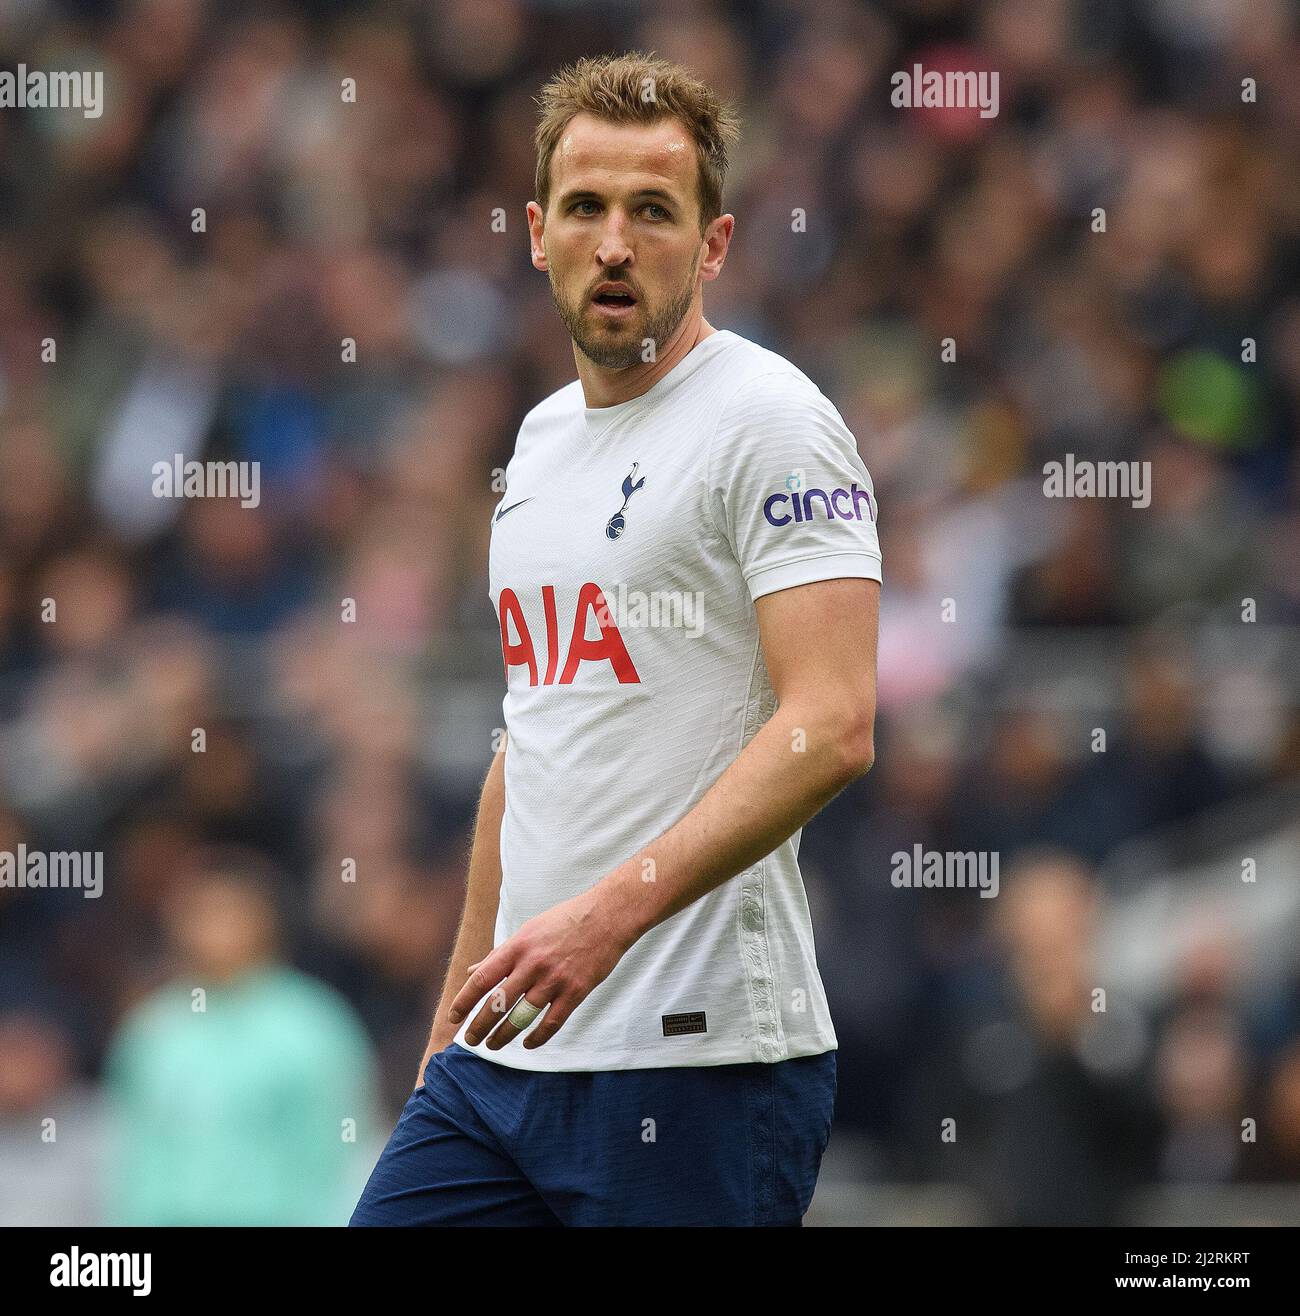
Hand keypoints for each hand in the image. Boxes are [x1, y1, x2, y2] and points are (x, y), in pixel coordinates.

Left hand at [447, 885, 633, 1050]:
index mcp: (517, 946)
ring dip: (503, 1036)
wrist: (606, 916)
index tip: (453, 1017)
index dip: (464, 1001)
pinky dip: (538, 1037)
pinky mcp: (576, 991)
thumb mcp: (527, 931)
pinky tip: (528, 1044)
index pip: (482, 979)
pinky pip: (552, 1022)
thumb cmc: (563, 921)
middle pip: (497, 1003)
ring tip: (493, 1045)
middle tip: (470, 1040)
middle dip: (479, 1026)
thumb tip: (472, 971)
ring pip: (521, 1017)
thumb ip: (500, 954)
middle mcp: (533, 963)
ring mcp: (555, 979)